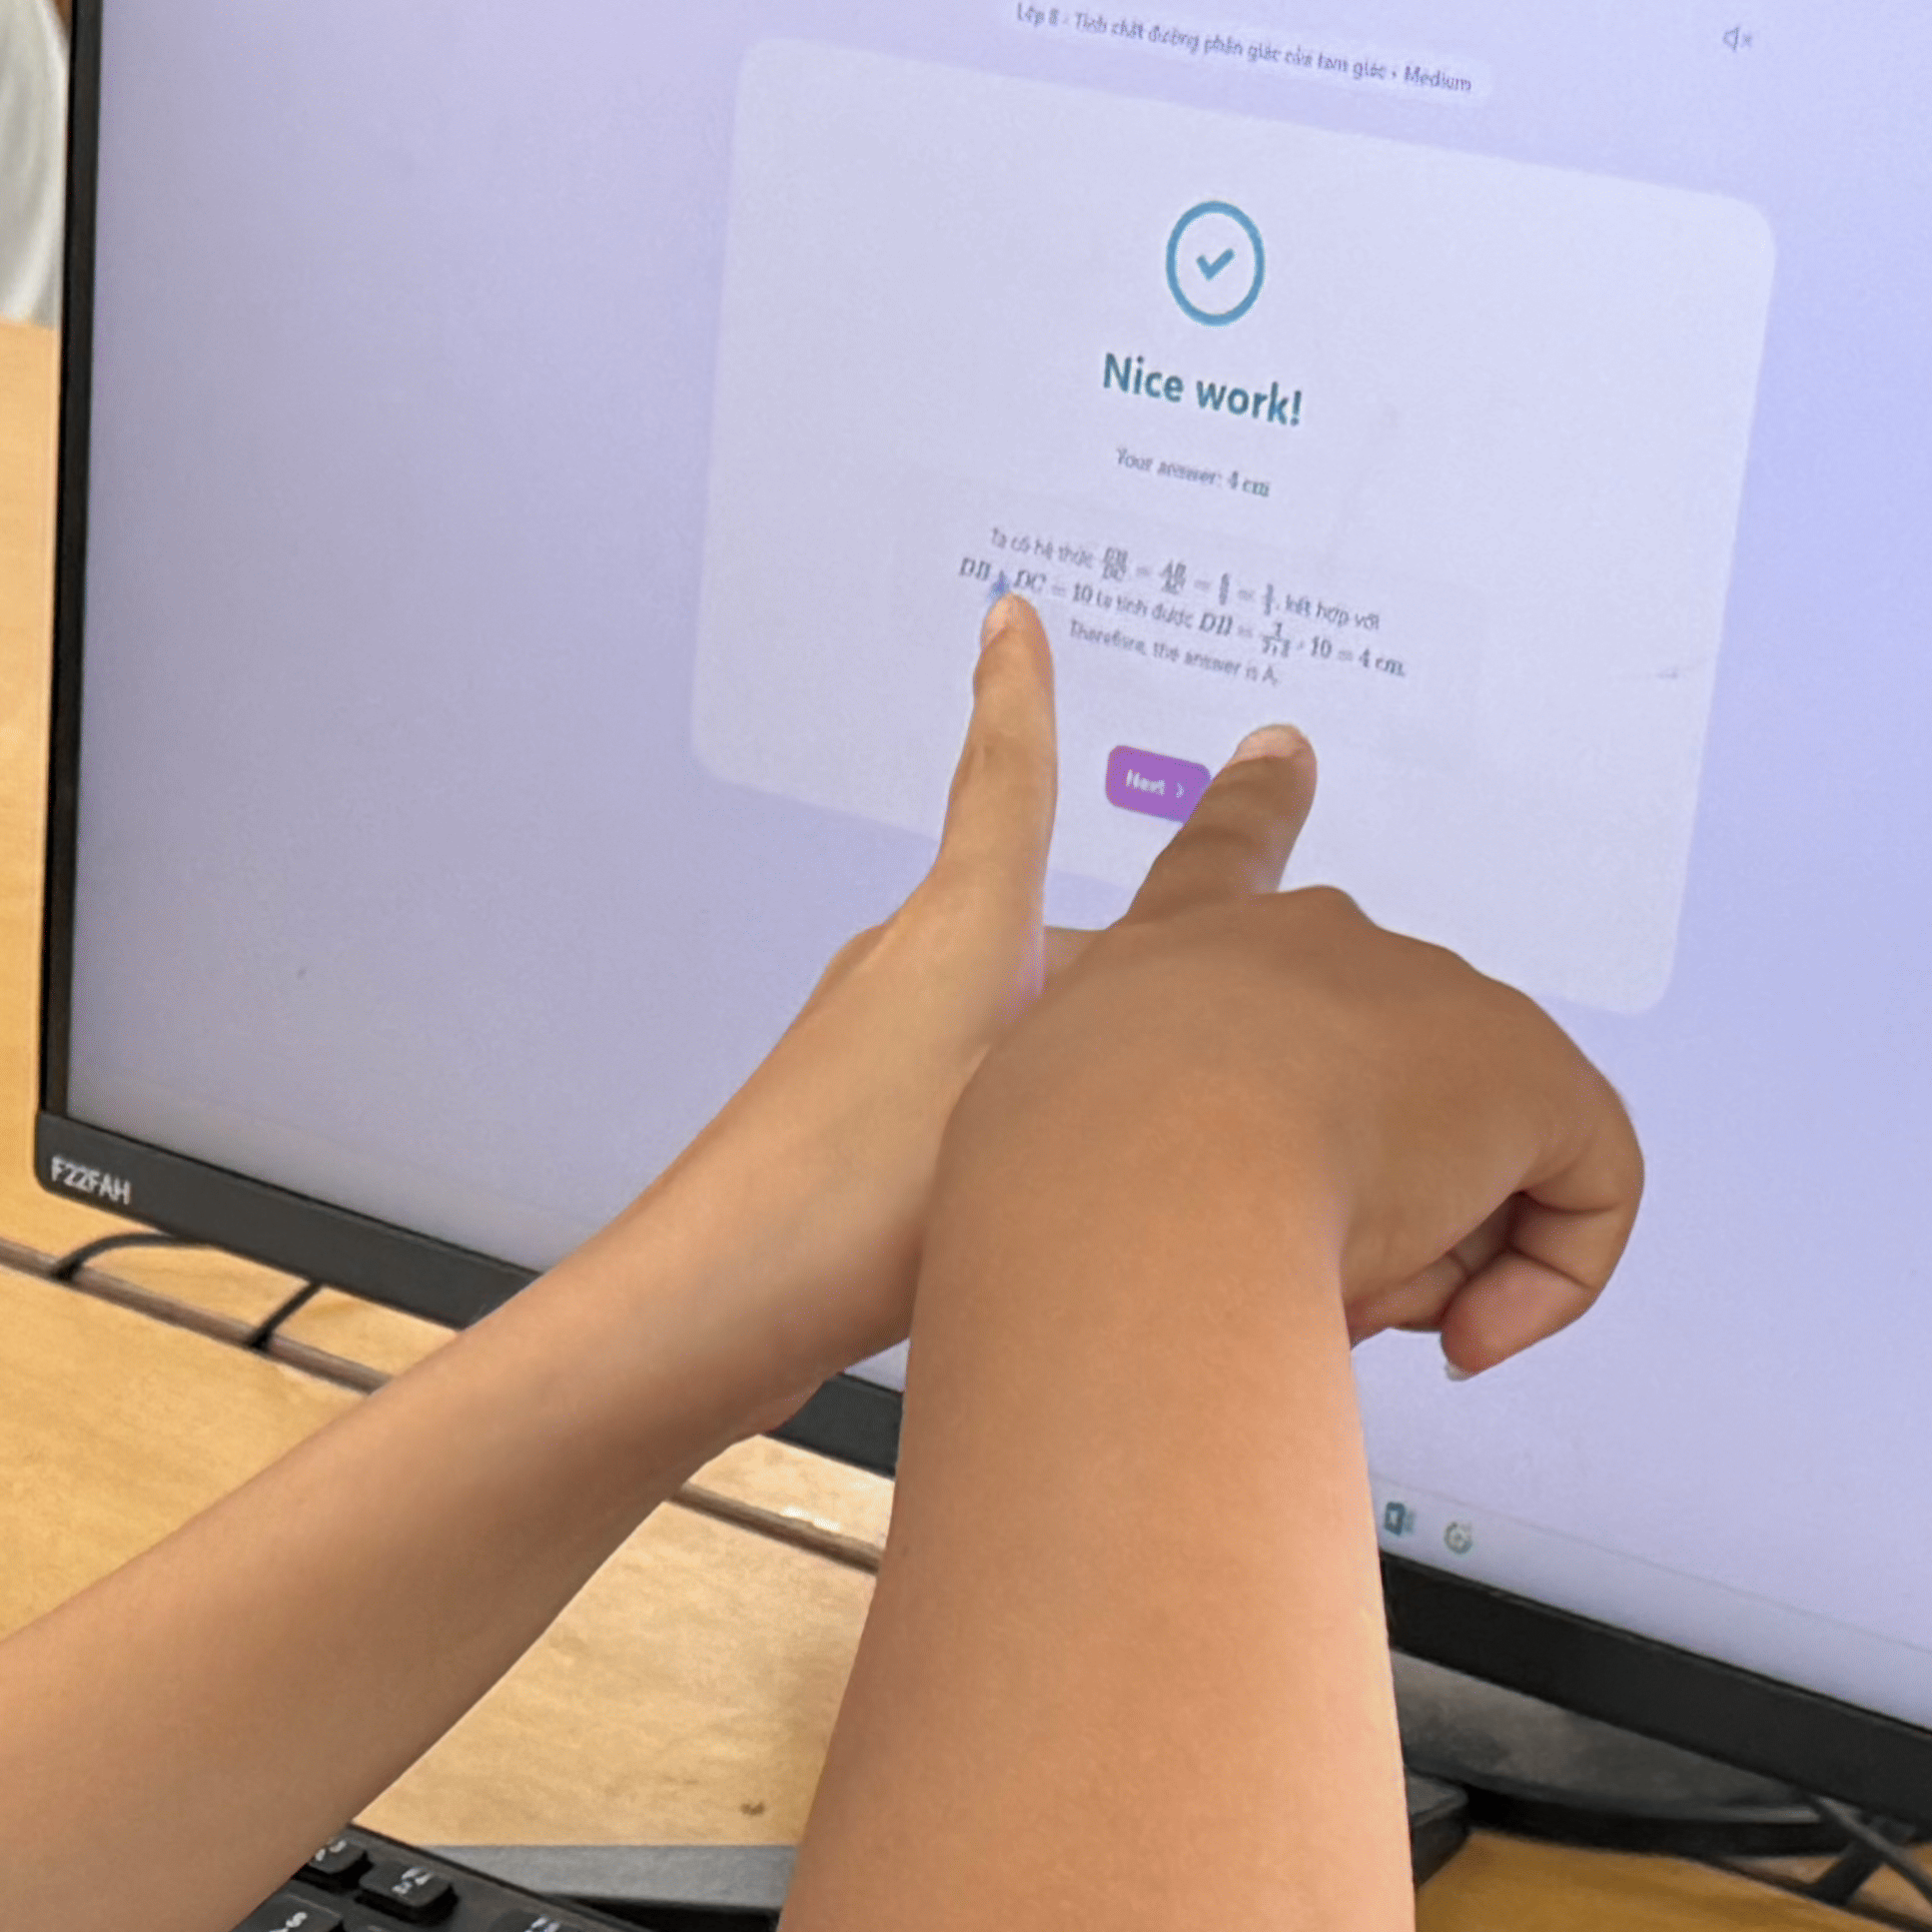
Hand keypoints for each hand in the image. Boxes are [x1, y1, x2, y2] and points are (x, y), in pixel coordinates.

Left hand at [569, 601, 1333, 1432]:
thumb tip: (1187, 981)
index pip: (1005, 781)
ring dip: (1088, 1046)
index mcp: (961, 929)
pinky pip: (973, 1091)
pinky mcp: (850, 1131)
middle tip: (1221, 960)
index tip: (1009, 621)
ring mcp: (871, 1050)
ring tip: (1163, 1105)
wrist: (711, 1310)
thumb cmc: (860, 1206)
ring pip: (1015, 1019)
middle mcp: (907, 969)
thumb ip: (1121, 1030)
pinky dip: (1036, 1111)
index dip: (1017, 701)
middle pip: (1046, 929)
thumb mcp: (1042, 1095)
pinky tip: (1063, 1184)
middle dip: (1132, 951)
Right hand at [948, 756, 1641, 1374]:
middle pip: (1368, 1077)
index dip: (1253, 807)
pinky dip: (1542, 1280)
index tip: (1283, 756)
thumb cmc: (1064, 1187)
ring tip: (1328, 1298)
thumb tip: (1214, 1235)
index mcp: (1169, 953)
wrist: (1138, 1183)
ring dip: (1406, 1259)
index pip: (1217, 856)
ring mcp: (1423, 999)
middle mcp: (1301, 948)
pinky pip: (1580, 1197)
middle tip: (1280, 1279)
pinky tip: (1472, 1331)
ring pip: (1454, 1164)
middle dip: (1346, 1201)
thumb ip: (1098, 1177)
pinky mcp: (1527, 1076)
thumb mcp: (1038, 1170)